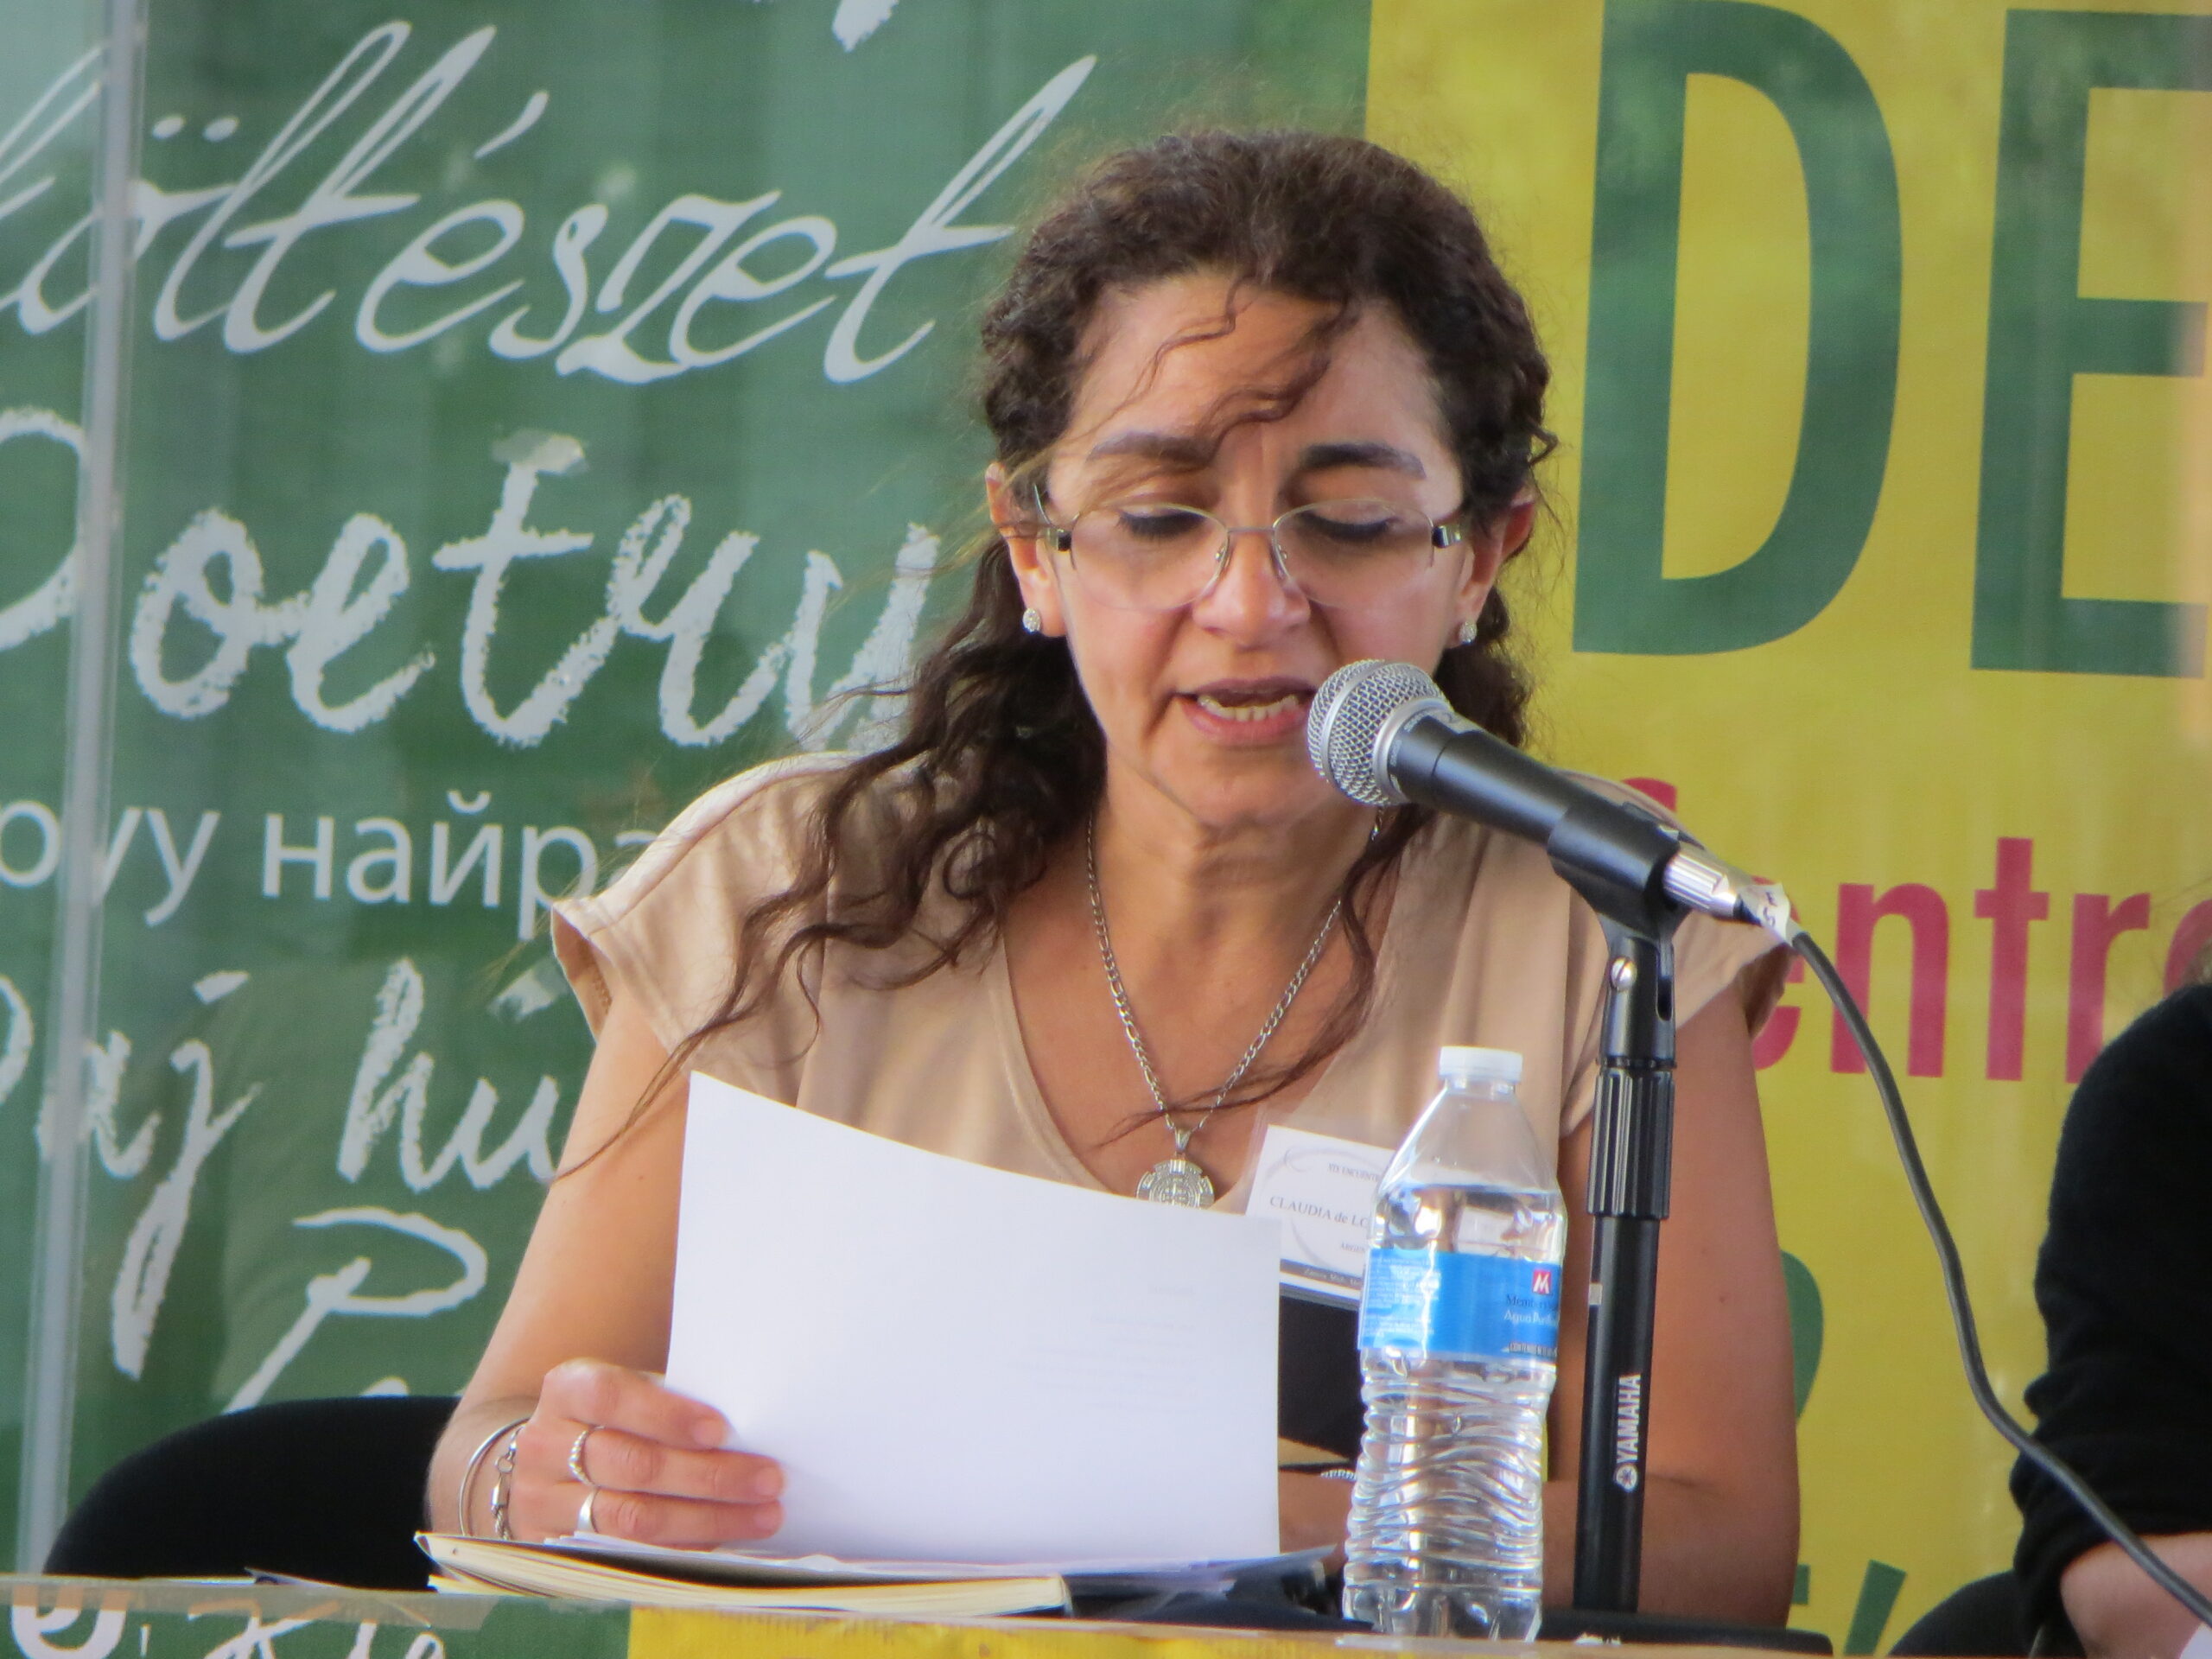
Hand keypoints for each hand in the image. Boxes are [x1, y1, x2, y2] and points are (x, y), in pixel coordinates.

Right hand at [505, 1359, 783, 1545]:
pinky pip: (629, 1552)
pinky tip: (725, 1539)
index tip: (720, 1430)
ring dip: (706, 1519)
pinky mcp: (555, 1545)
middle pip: (632, 1465)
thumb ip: (673, 1402)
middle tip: (767, 1479)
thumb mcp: (631, 1393)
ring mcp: (543, 1500)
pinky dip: (682, 1546)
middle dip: (708, 1475)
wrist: (549, 1459)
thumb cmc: (614, 1418)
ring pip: (632, 1517)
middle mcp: (545, 1444)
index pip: (612, 1397)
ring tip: (762, 1515)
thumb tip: (748, 1424)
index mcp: (567, 1390)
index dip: (666, 1414)